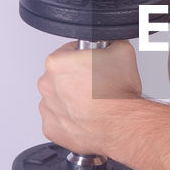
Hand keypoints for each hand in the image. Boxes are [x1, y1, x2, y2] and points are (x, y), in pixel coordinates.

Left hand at [37, 38, 141, 154]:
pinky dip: (69, 120)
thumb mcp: (123, 51)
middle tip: (96, 85)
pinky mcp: (51, 128)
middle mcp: (47, 84)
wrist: (122, 126)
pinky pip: (57, 120)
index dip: (85, 57)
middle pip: (60, 76)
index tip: (94, 66)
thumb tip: (110, 41)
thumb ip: (111, 41)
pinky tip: (85, 117)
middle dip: (76, 79)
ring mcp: (47, 108)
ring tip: (92, 103)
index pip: (69, 52)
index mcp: (57, 62)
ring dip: (71, 100)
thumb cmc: (118, 95)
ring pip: (58, 99)